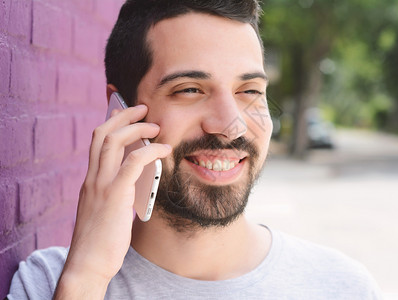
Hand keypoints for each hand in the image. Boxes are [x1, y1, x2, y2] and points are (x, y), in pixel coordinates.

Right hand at [55, 105, 171, 298]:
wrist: (89, 263)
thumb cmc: (101, 240)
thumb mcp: (107, 210)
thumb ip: (119, 192)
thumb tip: (141, 180)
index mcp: (91, 180)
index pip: (96, 141)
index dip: (111, 122)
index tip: (125, 112)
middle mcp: (93, 177)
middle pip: (104, 133)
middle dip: (123, 116)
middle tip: (143, 108)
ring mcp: (102, 185)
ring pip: (114, 141)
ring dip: (137, 128)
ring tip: (155, 126)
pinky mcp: (116, 195)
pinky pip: (134, 163)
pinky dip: (151, 151)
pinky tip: (165, 149)